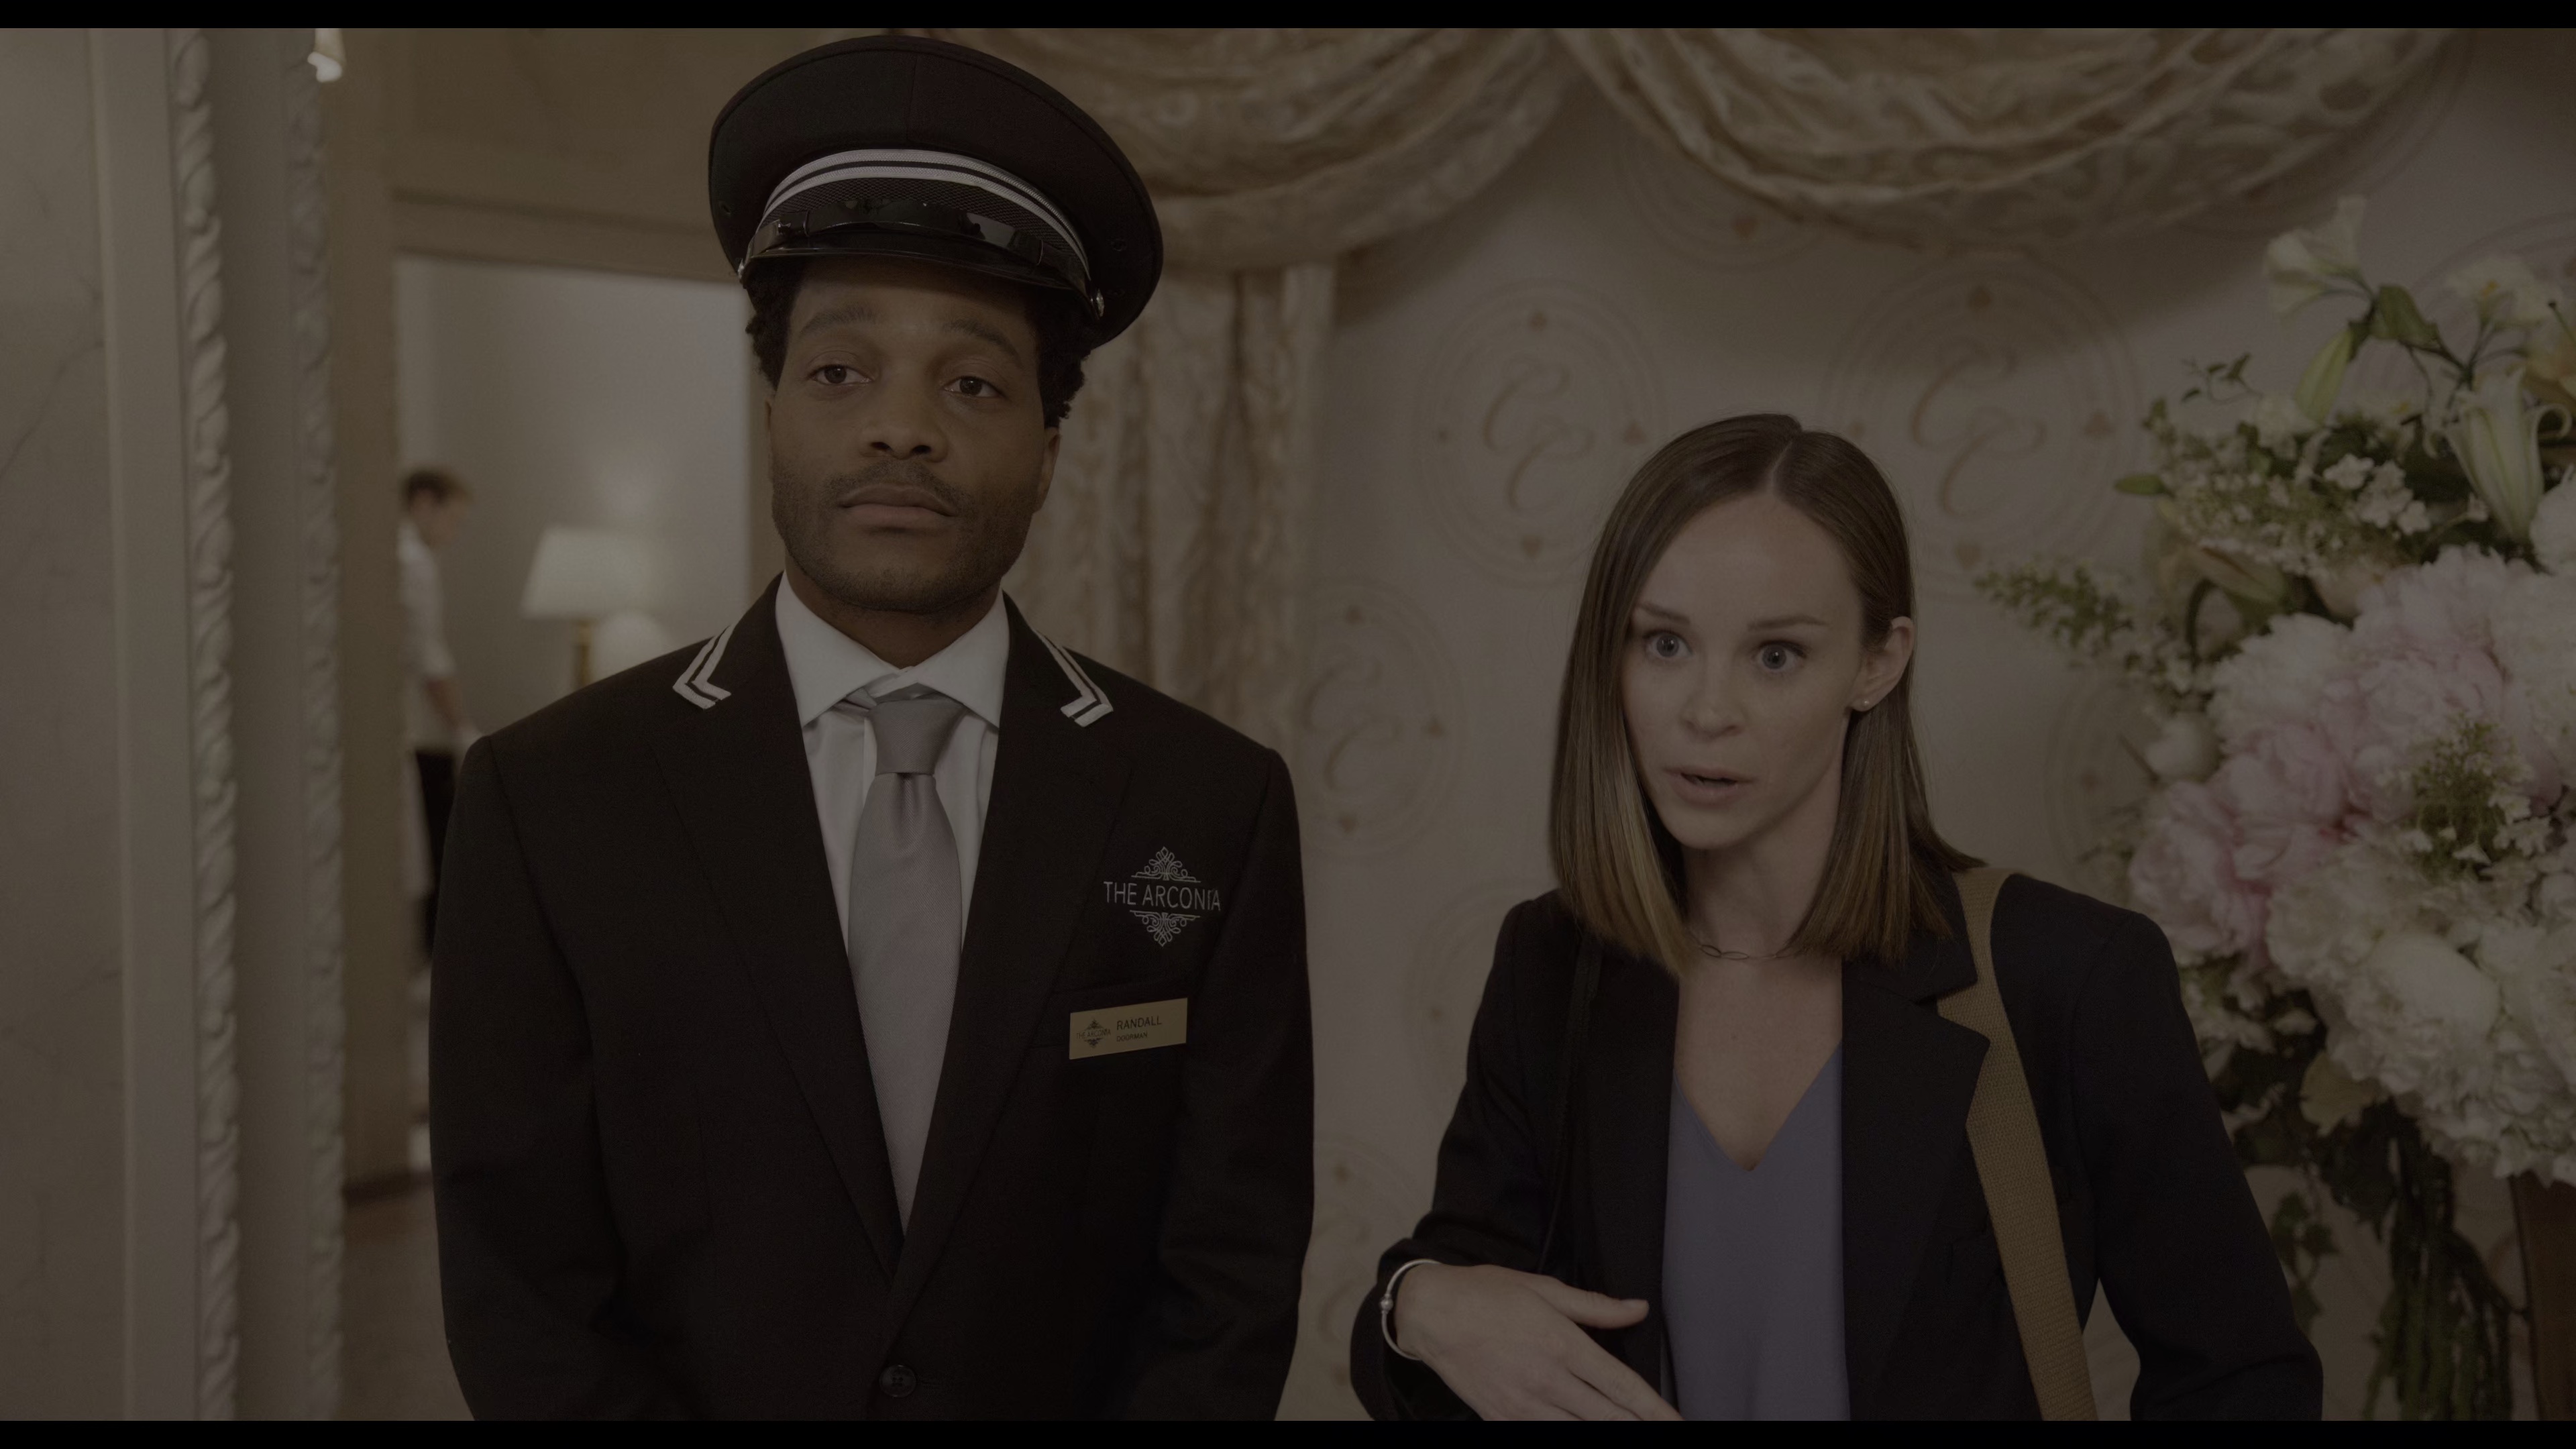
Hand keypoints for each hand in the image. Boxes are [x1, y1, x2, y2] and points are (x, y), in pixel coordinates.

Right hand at [1392, 1263, 1679, 1420]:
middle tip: (1667, 1432)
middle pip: (1608, 1417)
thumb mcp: (1544, 1289)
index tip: (1676, 1421)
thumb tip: (1637, 1308)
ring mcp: (1523, 1405)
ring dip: (1610, 1433)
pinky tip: (1584, 1433)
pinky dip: (1569, 1438)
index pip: (1621, 1385)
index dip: (1654, 1408)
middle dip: (1640, 1426)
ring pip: (1580, 1432)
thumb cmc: (1485, 1295)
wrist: (1430, 1314)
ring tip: (1633, 1433)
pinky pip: (1544, 1436)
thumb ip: (1595, 1306)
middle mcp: (1547, 1379)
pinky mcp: (1502, 1419)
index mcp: (1562, 1344)